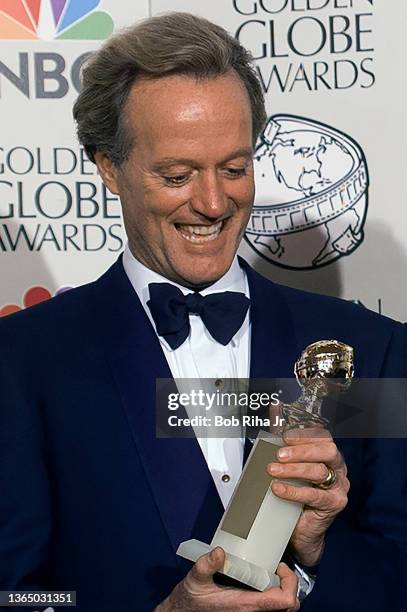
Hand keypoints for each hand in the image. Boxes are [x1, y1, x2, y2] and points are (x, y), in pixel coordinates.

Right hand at [155, 547, 298, 610]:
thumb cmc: (190, 599)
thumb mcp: (196, 578)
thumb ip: (207, 564)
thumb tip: (220, 551)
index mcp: (245, 606)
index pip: (285, 602)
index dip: (290, 583)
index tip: (279, 566)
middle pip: (289, 606)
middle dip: (289, 585)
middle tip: (277, 567)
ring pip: (281, 608)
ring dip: (281, 589)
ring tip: (270, 571)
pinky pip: (270, 607)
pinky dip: (273, 594)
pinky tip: (260, 579)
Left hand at [267, 428, 348, 566]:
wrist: (303, 529)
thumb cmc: (298, 496)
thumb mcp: (292, 472)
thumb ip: (286, 456)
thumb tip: (268, 441)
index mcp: (329, 456)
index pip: (323, 437)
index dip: (305, 434)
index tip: (285, 436)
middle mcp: (338, 469)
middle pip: (327, 451)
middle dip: (301, 450)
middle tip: (279, 455)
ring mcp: (339, 487)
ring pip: (320, 471)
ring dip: (293, 469)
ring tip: (273, 470)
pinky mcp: (334, 504)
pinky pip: (314, 495)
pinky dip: (293, 491)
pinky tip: (278, 489)